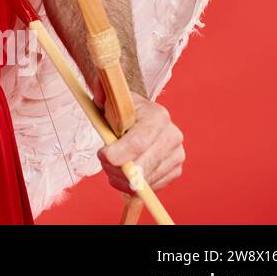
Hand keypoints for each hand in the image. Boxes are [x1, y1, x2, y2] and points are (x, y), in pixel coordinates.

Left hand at [90, 75, 184, 193]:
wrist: (137, 116)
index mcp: (158, 116)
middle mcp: (173, 136)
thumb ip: (102, 91)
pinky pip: (151, 187)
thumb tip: (99, 87)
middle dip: (117, 169)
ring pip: (146, 181)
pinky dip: (133, 186)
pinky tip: (124, 172)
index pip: (138, 143)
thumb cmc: (121, 109)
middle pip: (143, 166)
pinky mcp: (175, 170)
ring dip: (123, 178)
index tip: (102, 154)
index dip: (117, 154)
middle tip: (103, 161)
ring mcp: (177, 154)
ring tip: (113, 164)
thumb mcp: (109, 98)